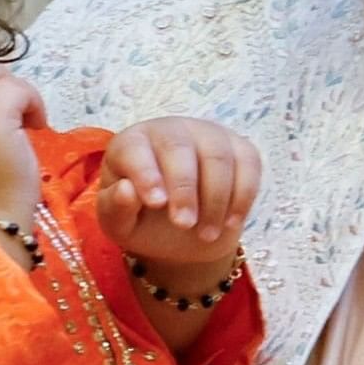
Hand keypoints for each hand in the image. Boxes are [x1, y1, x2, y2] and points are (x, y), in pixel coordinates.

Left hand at [96, 117, 261, 278]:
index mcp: (131, 144)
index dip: (146, 174)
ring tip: (205, 234)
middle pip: (180, 148)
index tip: (156, 203)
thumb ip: (115, 208)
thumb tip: (127, 191)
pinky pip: (248, 164)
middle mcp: (170, 130)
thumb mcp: (119, 223)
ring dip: (215, 200)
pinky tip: (230, 223)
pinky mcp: (239, 148)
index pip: (136, 149)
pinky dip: (242, 196)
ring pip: (218, 157)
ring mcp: (208, 135)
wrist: (180, 232)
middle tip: (185, 225)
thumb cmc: (142, 220)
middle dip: (185, 189)